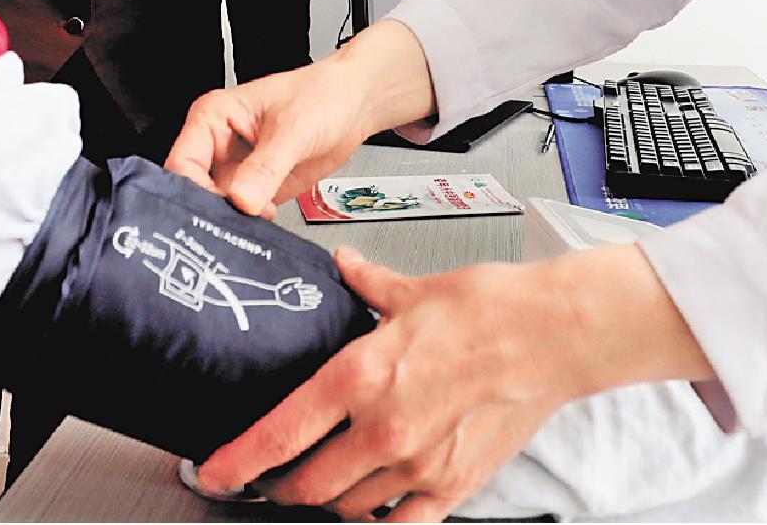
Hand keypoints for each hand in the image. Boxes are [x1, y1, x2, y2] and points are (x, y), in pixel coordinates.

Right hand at [164, 22, 434, 215]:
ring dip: (233, 223)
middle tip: (233, 228)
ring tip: (251, 229)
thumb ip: (265, 167)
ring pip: (218, 207)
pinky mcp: (257, 190)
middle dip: (213, 212)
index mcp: (213, 117)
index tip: (217, 211)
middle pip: (196, 190)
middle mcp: (219, 145)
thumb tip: (242, 200)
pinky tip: (264, 229)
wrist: (356, 105)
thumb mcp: (293, 129)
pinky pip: (243, 215)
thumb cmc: (323, 95)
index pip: (183, 162)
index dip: (194, 190)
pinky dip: (251, 227)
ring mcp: (237, 170)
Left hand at [198, 244, 709, 522]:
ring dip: (326, 501)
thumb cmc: (491, 308)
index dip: (234, 462)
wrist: (555, 334)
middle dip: (278, 486)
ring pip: (346, 508)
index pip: (278, 435)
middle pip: (304, 484)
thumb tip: (343, 267)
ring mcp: (416, 464)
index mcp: (359, 376)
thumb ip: (367, 284)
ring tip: (324, 484)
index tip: (211, 472)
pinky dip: (378, 522)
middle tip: (271, 478)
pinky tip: (371, 510)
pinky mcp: (452, 486)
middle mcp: (380, 428)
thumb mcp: (413, 289)